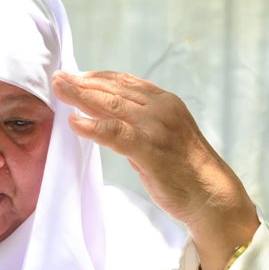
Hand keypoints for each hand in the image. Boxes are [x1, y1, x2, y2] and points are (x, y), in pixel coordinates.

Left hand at [52, 69, 258, 269]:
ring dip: (81, 96)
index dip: (97, 77)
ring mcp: (155, 127)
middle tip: (58, 78)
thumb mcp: (161, 136)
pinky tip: (74, 123)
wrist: (211, 194)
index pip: (125, 82)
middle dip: (82, 82)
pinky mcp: (149, 149)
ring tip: (59, 90)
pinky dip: (92, 126)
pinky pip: (115, 133)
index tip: (74, 75)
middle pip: (114, 89)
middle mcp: (161, 108)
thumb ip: (136, 124)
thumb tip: (104, 118)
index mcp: (165, 102)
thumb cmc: (184, 168)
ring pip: (111, 105)